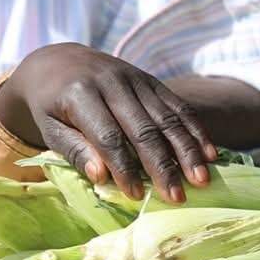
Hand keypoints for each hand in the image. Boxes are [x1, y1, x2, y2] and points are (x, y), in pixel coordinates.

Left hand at [0, 43, 217, 203]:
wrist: (59, 62)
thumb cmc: (51, 106)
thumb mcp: (50, 128)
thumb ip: (75, 150)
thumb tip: (101, 177)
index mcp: (80, 95)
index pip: (108, 136)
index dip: (124, 167)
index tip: (136, 195)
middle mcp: (113, 83)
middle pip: (145, 129)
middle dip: (164, 165)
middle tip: (178, 197)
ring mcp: (136, 79)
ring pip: (168, 117)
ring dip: (188, 150)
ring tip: (201, 179)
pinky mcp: (152, 80)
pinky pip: (178, 106)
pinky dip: (195, 131)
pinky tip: (210, 153)